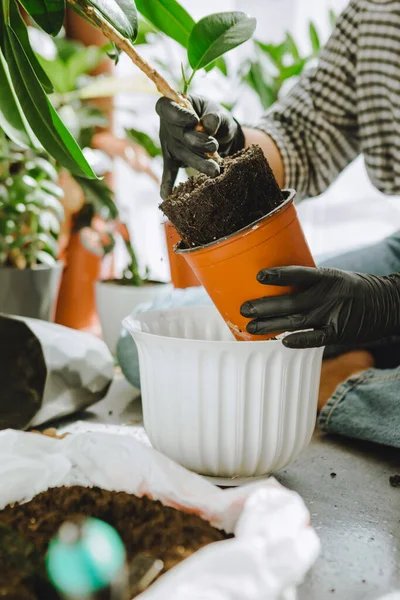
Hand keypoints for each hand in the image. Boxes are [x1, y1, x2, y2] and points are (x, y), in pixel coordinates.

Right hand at [156, 93, 244, 198]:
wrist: (221, 134)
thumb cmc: (216, 119)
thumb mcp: (219, 113)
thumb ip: (215, 116)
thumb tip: (208, 125)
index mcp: (174, 105)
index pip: (165, 108)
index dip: (177, 114)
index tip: (193, 120)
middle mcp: (167, 126)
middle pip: (176, 135)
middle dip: (197, 142)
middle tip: (214, 146)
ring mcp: (169, 144)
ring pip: (181, 154)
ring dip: (198, 163)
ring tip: (215, 170)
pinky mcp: (174, 160)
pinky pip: (169, 171)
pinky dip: (167, 183)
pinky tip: (165, 195)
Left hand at [240, 266, 399, 348]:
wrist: (386, 304)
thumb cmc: (353, 289)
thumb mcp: (334, 277)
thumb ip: (310, 282)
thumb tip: (277, 283)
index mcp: (327, 277)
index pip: (299, 273)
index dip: (279, 275)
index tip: (258, 276)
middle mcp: (328, 295)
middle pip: (291, 301)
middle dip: (265, 306)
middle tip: (244, 309)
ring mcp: (333, 315)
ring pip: (297, 320)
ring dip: (272, 325)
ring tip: (250, 327)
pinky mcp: (338, 332)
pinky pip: (316, 338)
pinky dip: (300, 340)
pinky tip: (283, 342)